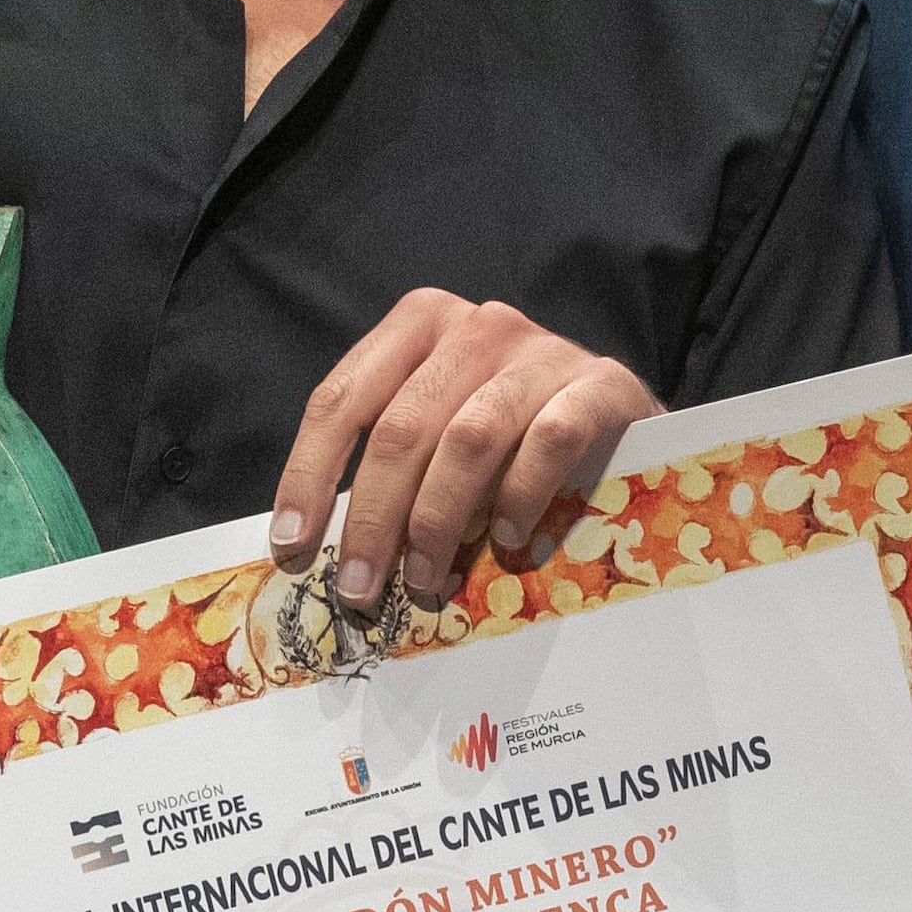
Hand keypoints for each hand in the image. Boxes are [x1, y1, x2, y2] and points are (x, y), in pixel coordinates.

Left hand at [270, 292, 657, 609]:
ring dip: (438, 521)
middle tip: (359, 587)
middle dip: (372, 518)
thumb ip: (390, 463)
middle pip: (401, 428)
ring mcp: (542, 351)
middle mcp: (477, 325)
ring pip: (468, 439)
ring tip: (427, 578)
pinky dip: (518, 498)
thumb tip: (320, 547)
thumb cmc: (510, 430)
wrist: (619, 414)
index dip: (308, 475)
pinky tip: (506, 540)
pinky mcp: (601, 385)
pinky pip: (549, 442)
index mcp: (419, 324)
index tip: (292, 545)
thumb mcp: (437, 426)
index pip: (343, 399)